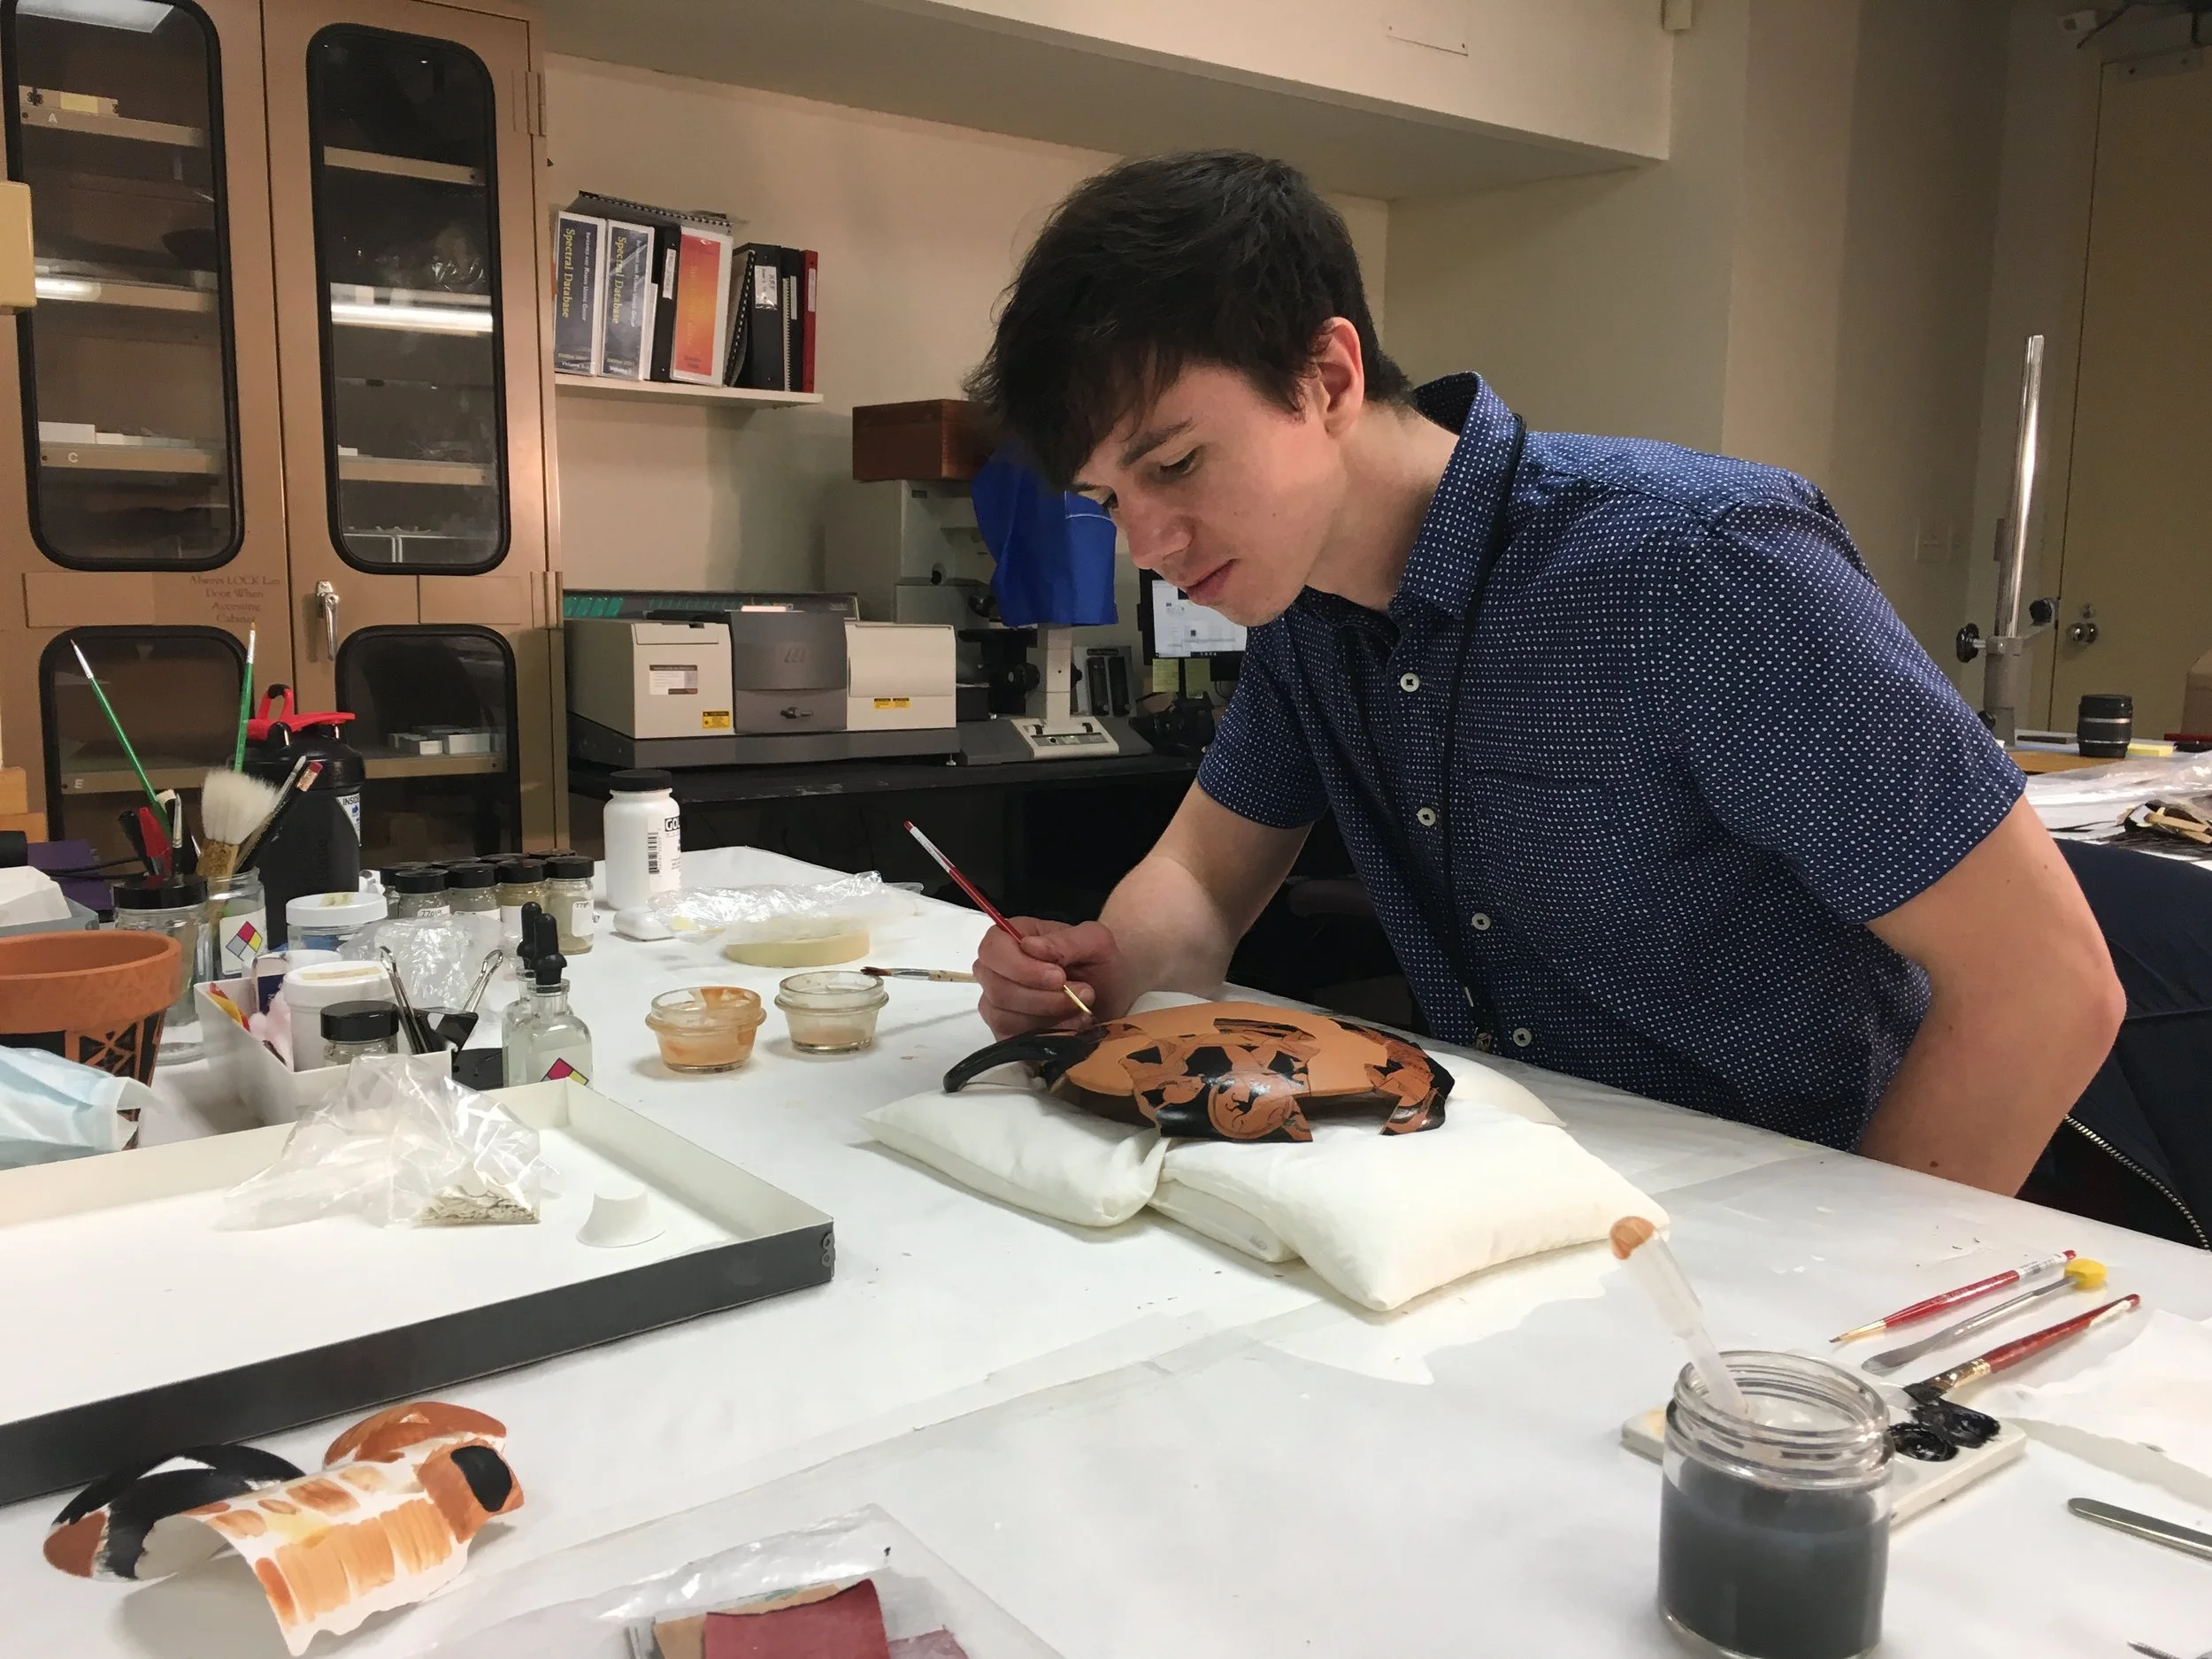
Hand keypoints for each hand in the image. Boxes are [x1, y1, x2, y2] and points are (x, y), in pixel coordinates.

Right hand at [975, 916, 1119, 1037]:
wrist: (1110, 997)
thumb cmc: (1098, 963)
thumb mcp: (1095, 942)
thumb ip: (1066, 941)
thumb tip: (1030, 946)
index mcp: (1011, 937)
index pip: (993, 949)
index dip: (1021, 967)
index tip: (1059, 977)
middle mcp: (995, 969)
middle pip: (997, 987)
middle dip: (1043, 997)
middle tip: (1082, 993)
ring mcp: (996, 1002)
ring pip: (1003, 1016)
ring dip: (1048, 1016)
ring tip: (1080, 1008)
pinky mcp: (1005, 1031)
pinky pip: (1012, 1038)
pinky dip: (1045, 1035)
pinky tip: (1070, 1025)